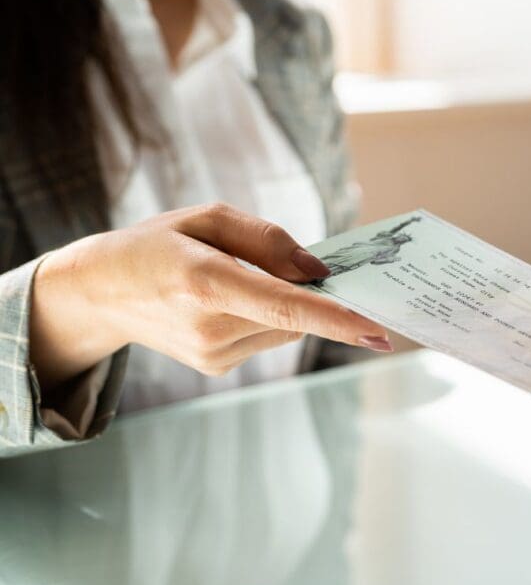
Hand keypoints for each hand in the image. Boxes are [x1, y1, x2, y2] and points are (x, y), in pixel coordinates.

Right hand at [30, 203, 390, 386]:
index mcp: (205, 282)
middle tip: (289, 265)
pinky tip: (225, 302)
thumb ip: (268, 239)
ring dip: (282, 303)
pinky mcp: (215, 366)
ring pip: (285, 327)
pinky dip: (263, 316)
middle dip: (309, 292)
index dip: (336, 319)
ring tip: (232, 279)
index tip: (378, 332)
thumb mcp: (206, 218)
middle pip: (296, 314)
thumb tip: (318, 270)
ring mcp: (212, 354)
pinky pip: (266, 336)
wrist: (97, 293)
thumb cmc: (155, 244)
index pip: (285, 306)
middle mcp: (210, 327)